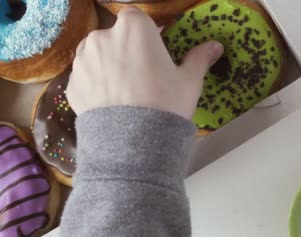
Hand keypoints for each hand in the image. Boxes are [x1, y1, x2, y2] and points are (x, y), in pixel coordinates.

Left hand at [67, 7, 223, 118]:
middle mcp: (103, 36)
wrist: (133, 143)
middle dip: (128, 51)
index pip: (138, 18)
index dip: (147, 34)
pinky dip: (98, 86)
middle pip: (117, 36)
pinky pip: (88, 78)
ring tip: (128, 92)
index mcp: (134, 28)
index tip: (157, 52)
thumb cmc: (166, 104)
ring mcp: (83, 60)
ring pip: (99, 56)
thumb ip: (199, 58)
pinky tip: (114, 105)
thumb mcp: (189, 82)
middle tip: (145, 77)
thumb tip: (216, 46)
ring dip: (110, 66)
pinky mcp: (73, 84)